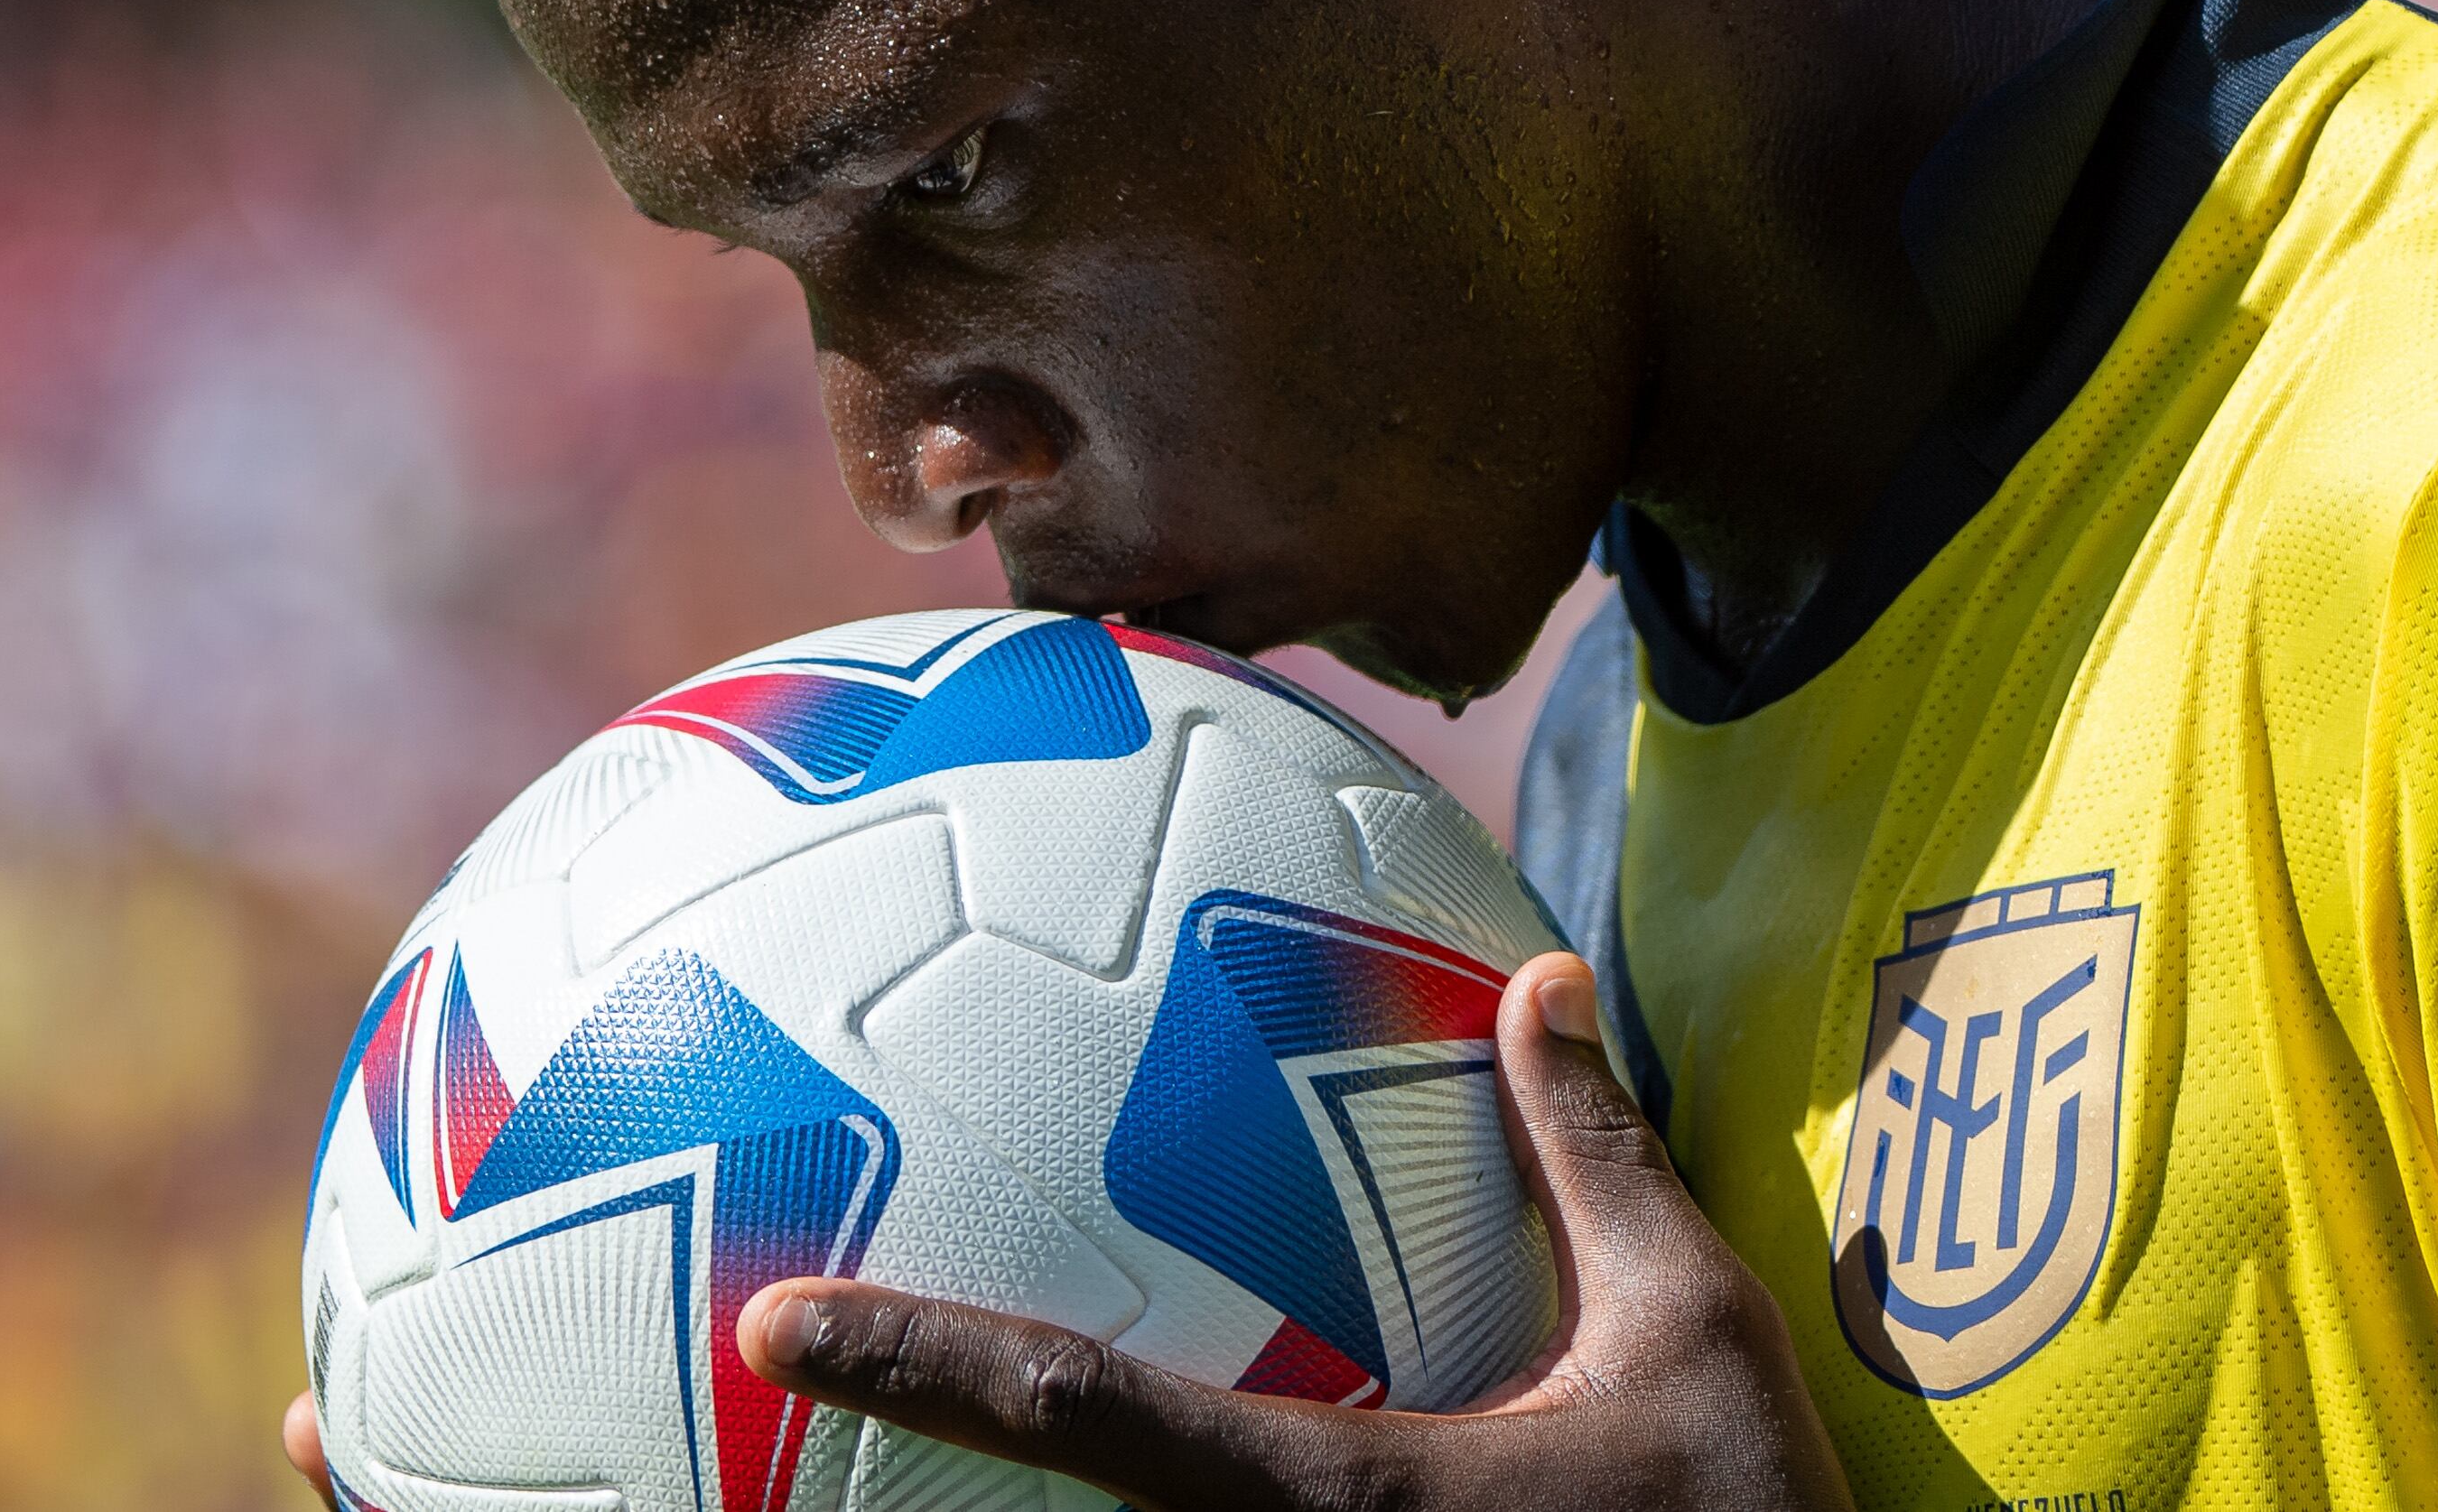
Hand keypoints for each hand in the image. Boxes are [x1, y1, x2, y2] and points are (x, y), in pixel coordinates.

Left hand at [736, 951, 1853, 1511]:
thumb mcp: (1693, 1331)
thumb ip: (1598, 1159)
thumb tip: (1543, 978)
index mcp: (1334, 1500)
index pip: (1077, 1412)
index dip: (915, 1357)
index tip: (773, 1321)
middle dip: (896, 1465)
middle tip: (744, 1366)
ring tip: (824, 1459)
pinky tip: (1093, 1476)